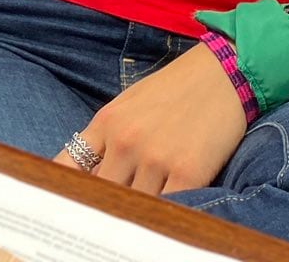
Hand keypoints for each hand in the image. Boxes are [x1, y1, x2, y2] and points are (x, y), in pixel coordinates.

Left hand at [52, 45, 247, 194]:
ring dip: (138, 210)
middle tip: (114, 210)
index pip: (69, 167)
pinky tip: (167, 213)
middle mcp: (125, 141)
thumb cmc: (175, 90)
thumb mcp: (128, 104)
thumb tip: (87, 175)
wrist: (222, 73)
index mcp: (107, 123)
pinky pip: (167, 209)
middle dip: (106, 203)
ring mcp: (155, 159)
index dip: (66, 188)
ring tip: (144, 210)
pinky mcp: (188, 173)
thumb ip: (106, 137)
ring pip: (133, 205)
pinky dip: (164, 215)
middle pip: (102, 193)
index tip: (69, 200)